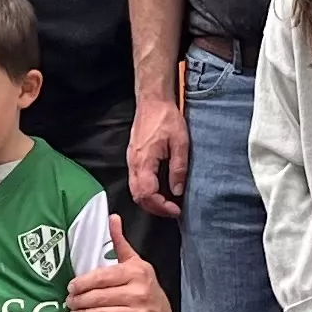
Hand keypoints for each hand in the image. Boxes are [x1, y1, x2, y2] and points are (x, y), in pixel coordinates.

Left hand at [65, 226, 172, 311]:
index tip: (71, 287)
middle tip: (69, 302)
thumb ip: (120, 242)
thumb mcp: (135, 262)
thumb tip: (112, 217)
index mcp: (135, 273)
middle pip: (98, 297)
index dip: (82, 283)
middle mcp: (138, 293)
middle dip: (78, 301)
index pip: (102, 277)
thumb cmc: (144, 288)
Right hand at [128, 94, 189, 218]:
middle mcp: (133, 163)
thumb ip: (178, 168)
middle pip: (138, 196)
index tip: (176, 210)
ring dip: (150, 201)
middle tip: (172, 211)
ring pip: (135, 190)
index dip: (161, 206)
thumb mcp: (180, 143)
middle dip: (155, 208)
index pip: (148, 194)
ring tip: (167, 203)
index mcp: (144, 161)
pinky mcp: (133, 158)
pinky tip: (160, 190)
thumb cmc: (166, 118)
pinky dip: (146, 191)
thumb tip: (177, 190)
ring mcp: (131, 161)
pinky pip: (135, 181)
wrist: (153, 101)